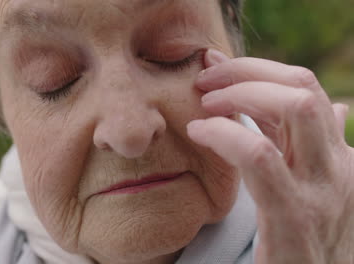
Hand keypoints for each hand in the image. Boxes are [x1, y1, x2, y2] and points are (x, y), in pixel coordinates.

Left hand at [187, 49, 353, 263]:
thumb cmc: (307, 239)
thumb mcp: (313, 185)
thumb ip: (309, 146)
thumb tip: (335, 106)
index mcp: (337, 154)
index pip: (303, 88)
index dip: (256, 69)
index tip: (216, 67)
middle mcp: (338, 165)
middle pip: (301, 87)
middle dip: (247, 71)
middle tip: (205, 80)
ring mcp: (321, 190)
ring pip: (293, 108)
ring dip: (240, 94)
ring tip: (204, 105)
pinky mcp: (294, 217)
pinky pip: (259, 156)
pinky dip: (225, 134)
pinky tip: (199, 133)